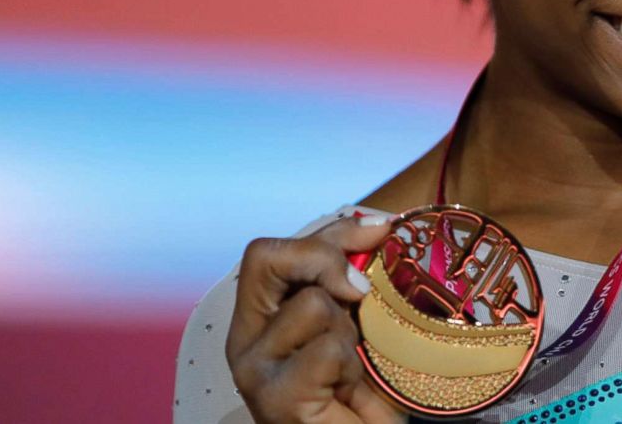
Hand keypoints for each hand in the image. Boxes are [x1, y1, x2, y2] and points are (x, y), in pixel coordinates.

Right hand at [225, 215, 406, 423]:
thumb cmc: (357, 390)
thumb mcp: (352, 319)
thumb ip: (351, 274)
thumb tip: (378, 223)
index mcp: (257, 316)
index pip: (271, 249)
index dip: (329, 234)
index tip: (378, 235)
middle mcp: (243, 338)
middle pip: (265, 256)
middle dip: (325, 262)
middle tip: (358, 295)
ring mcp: (253, 369)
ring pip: (311, 303)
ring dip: (348, 331)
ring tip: (348, 366)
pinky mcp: (275, 398)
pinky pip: (327, 349)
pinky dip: (350, 367)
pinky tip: (346, 391)